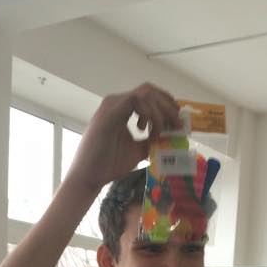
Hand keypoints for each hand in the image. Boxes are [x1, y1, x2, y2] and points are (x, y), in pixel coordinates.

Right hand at [67, 84, 181, 196]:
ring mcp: (112, 105)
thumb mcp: (137, 150)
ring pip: (146, 94)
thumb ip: (151, 141)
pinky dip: (150, 116)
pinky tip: (150, 133)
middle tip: (177, 125)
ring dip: (160, 112)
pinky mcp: (109, 113)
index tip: (176, 123)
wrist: (89, 176)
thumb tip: (170, 138)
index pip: (149, 95)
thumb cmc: (108, 165)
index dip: (166, 105)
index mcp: (122, 108)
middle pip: (150, 90)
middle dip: (168, 105)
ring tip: (161, 133)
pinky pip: (136, 102)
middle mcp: (116, 102)